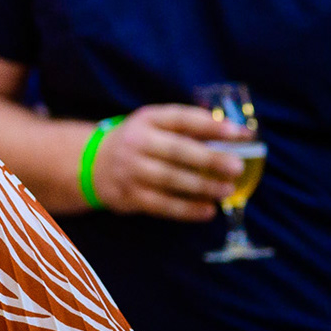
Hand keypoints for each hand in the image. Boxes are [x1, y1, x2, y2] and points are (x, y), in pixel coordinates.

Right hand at [88, 104, 248, 220]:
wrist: (91, 163)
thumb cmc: (138, 142)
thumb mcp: (155, 125)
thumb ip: (189, 127)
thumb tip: (239, 135)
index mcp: (148, 119)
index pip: (182, 118)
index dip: (211, 125)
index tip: (238, 133)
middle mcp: (136, 142)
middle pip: (177, 151)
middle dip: (210, 159)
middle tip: (237, 167)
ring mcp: (130, 170)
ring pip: (170, 180)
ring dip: (202, 186)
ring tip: (227, 190)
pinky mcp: (128, 195)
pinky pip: (161, 205)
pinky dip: (187, 210)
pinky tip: (208, 211)